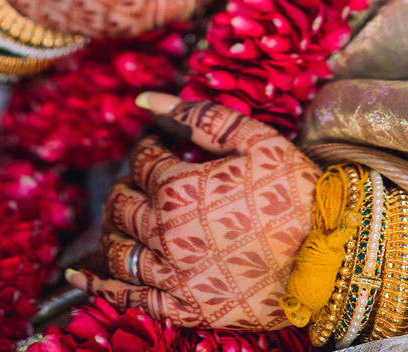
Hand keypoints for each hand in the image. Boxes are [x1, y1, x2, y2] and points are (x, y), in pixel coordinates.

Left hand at [68, 94, 318, 326]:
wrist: (328, 259)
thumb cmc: (294, 194)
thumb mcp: (255, 140)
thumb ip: (198, 117)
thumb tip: (146, 99)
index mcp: (179, 187)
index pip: (142, 161)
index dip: (148, 149)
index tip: (158, 149)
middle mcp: (165, 232)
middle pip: (121, 204)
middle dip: (127, 188)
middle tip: (142, 183)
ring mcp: (170, 274)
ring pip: (117, 249)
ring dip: (113, 229)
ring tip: (124, 219)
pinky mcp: (179, 307)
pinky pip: (124, 297)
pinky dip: (95, 283)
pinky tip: (79, 274)